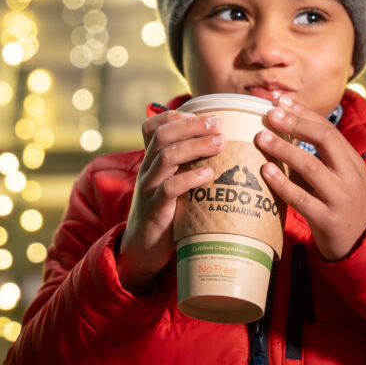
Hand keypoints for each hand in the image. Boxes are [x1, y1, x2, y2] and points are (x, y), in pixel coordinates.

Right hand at [117, 110, 225, 293]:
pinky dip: (189, 178)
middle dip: (192, 125)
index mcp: (151, 161)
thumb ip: (186, 166)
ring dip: (196, 146)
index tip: (207, 115)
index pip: (152, 126)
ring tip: (220, 143)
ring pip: (166, 157)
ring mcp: (149, 189)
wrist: (142, 249)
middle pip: (163, 136)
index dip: (176, 116)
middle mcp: (147, 170)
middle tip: (218, 124)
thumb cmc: (166, 212)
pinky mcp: (154, 210)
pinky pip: (168, 189)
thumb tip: (223, 147)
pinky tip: (208, 175)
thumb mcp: (172, 183)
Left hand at [255, 95, 365, 261]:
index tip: (280, 101)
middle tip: (270, 114)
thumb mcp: (341, 177)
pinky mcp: (328, 220)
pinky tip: (266, 171)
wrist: (365, 244)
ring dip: (284, 149)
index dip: (303, 113)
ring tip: (261, 137)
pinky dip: (282, 183)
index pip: (328, 129)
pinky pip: (302, 199)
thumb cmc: (344, 205)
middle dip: (296, 123)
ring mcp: (340, 198)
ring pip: (311, 167)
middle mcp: (349, 176)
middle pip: (325, 140)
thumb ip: (320, 157)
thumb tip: (283, 130)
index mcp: (352, 161)